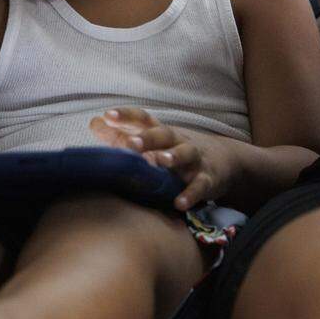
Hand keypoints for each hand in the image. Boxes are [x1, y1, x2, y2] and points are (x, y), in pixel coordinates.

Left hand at [89, 107, 237, 209]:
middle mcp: (179, 141)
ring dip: (174, 157)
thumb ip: (122, 135)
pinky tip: (180, 203)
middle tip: (131, 143)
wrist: (225, 161)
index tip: (108, 115)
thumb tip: (94, 122)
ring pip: (186, 153)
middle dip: (148, 138)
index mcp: (163, 132)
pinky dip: (191, 194)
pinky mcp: (208, 179)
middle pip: (164, 134)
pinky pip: (200, 185)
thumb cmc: (177, 151)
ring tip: (162, 161)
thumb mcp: (153, 142)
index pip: (143, 118)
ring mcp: (195, 160)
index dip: (126, 116)